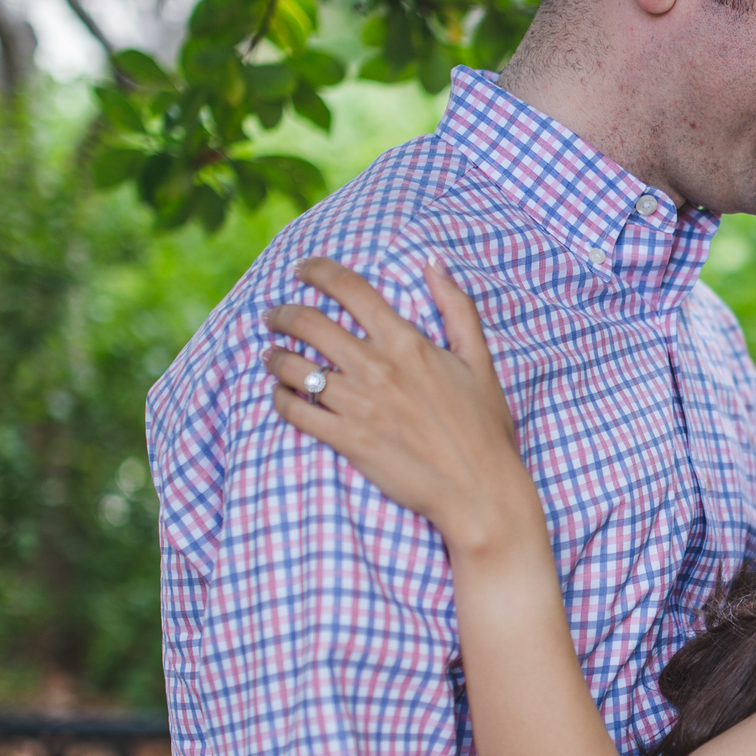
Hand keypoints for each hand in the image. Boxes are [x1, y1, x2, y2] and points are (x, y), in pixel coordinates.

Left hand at [263, 259, 545, 559]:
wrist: (479, 492)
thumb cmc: (484, 429)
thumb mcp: (480, 362)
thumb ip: (458, 308)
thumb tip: (434, 263)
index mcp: (407, 343)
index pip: (350, 289)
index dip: (318, 271)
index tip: (303, 269)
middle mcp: (377, 368)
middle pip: (309, 322)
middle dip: (282, 313)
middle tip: (273, 315)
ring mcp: (358, 405)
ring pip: (293, 366)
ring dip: (274, 356)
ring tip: (271, 356)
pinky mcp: (347, 440)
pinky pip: (295, 411)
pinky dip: (279, 399)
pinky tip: (281, 395)